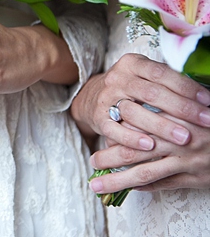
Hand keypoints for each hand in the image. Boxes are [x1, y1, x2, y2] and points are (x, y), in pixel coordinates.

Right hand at [71, 53, 209, 150]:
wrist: (93, 98)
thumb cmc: (131, 89)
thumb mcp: (144, 77)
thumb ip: (167, 82)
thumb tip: (204, 96)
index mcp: (131, 63)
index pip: (162, 73)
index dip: (186, 87)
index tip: (208, 100)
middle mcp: (117, 78)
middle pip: (151, 93)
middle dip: (182, 108)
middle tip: (205, 121)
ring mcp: (105, 98)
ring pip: (134, 112)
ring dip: (161, 126)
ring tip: (184, 138)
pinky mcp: (98, 118)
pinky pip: (115, 130)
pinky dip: (132, 139)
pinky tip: (150, 146)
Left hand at [89, 112, 209, 192]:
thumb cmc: (209, 114)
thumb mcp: (188, 102)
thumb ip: (164, 103)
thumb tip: (129, 104)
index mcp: (174, 116)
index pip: (135, 123)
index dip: (114, 130)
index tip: (99, 133)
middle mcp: (177, 140)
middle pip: (133, 151)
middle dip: (108, 158)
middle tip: (91, 162)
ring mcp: (186, 161)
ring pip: (144, 173)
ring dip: (118, 180)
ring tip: (97, 185)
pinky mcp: (195, 177)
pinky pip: (163, 184)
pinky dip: (143, 187)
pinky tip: (129, 188)